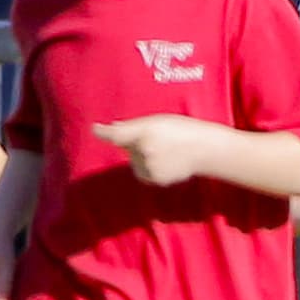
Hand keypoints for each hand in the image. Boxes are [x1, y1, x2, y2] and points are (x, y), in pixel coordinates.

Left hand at [93, 115, 211, 184]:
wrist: (204, 149)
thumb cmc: (183, 129)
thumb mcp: (159, 120)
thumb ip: (135, 126)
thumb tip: (113, 128)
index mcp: (144, 131)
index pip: (117, 134)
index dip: (102, 133)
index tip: (94, 129)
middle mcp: (144, 149)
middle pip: (127, 148)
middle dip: (133, 144)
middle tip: (155, 138)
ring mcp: (149, 166)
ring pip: (134, 162)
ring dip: (142, 157)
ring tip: (164, 150)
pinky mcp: (154, 178)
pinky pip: (144, 173)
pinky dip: (150, 167)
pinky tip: (166, 161)